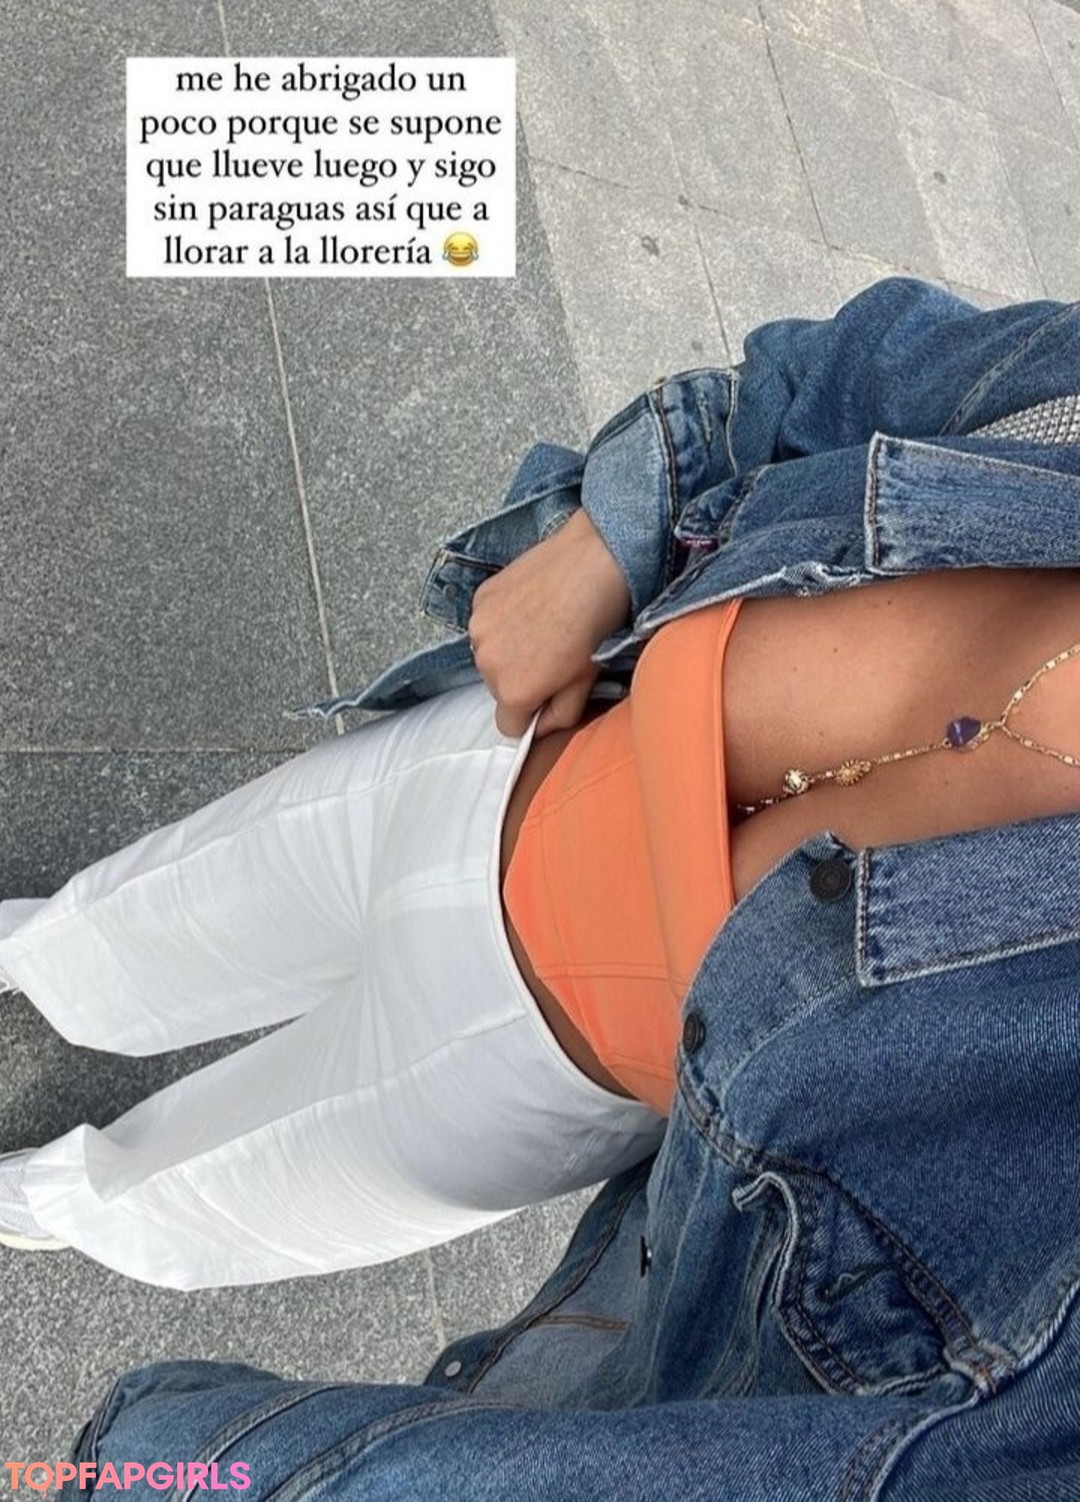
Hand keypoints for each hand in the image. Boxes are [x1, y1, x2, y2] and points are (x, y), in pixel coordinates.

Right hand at [467, 508, 631, 736]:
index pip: (508, 726)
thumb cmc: (596, 623)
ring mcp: (479, 628)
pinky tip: (531, 605)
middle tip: (551, 654)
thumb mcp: (586, 680)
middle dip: (519, 679)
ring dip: (508, 648)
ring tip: (542, 626)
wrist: (594, 563)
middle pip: (497, 688)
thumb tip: (543, 726)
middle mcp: (487, 664)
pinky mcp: (480, 599)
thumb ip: (561, 714)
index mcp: (514, 691)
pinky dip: (503, 620)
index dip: (530, 714)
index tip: (546, 695)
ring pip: (490, 655)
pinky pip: (486, 624)